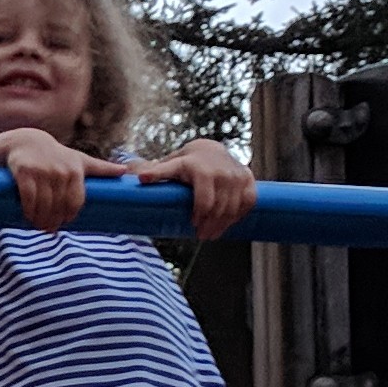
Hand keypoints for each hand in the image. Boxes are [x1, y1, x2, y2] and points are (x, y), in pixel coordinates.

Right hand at [0, 129, 130, 232]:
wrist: (27, 142)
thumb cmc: (57, 154)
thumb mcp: (80, 159)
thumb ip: (101, 168)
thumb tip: (124, 171)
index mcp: (76, 170)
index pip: (75, 201)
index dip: (69, 215)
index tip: (64, 222)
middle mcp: (60, 171)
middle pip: (58, 205)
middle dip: (53, 220)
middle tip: (49, 228)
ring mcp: (42, 172)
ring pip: (43, 204)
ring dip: (40, 219)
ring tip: (39, 225)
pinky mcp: (24, 172)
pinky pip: (28, 197)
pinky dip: (29, 210)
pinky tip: (28, 216)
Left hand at [129, 139, 256, 239]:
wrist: (209, 150)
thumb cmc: (185, 163)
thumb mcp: (170, 165)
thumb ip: (157, 172)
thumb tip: (139, 178)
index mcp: (201, 171)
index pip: (204, 201)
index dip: (200, 216)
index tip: (193, 224)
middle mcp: (222, 172)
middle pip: (218, 209)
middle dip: (210, 225)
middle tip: (201, 236)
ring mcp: (237, 175)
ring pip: (233, 208)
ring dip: (223, 224)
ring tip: (213, 234)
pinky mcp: (248, 178)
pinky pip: (248, 202)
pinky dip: (239, 214)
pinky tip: (229, 222)